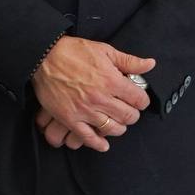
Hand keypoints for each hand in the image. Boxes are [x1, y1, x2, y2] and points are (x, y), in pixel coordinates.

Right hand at [31, 37, 155, 151]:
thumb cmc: (74, 52)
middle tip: (129, 110)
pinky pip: (88, 138)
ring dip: (119, 127)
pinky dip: (98, 144)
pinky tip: (104, 144)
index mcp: (112, 81)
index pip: (139, 99)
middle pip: (128, 116)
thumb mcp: (105, 50)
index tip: (139, 99)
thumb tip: (150, 64)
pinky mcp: (70, 119)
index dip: (142, 100)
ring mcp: (85, 110)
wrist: (45, 57)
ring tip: (117, 122)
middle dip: (133, 114)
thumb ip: (129, 61)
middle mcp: (101, 98)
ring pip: (112, 128)